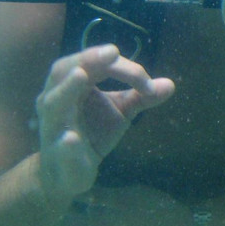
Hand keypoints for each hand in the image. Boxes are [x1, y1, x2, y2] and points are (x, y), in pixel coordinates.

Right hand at [36, 44, 174, 201]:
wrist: (69, 173)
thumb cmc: (93, 134)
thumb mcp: (120, 112)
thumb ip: (141, 97)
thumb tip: (170, 84)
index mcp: (74, 84)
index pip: (95, 64)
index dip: (122, 67)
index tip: (148, 81)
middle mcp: (58, 98)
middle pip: (66, 70)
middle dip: (88, 59)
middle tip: (112, 52)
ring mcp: (54, 126)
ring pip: (54, 103)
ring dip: (67, 89)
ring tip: (81, 75)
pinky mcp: (57, 154)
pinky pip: (59, 147)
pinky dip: (66, 142)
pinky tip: (72, 139)